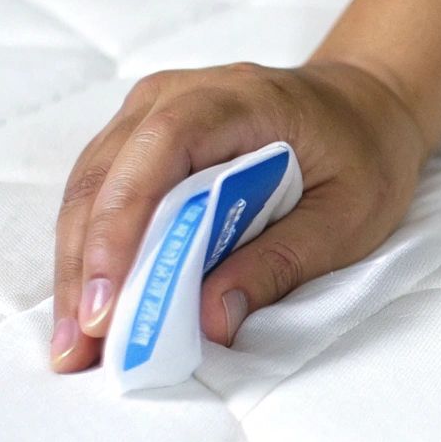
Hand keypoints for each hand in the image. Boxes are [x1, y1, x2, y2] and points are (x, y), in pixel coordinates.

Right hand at [49, 60, 427, 371]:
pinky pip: (102, 191)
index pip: (160, 148)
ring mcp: (152, 111)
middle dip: (87, 266)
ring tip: (75, 343)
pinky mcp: (143, 138)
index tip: (107, 300)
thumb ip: (282, 263)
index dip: (122, 224)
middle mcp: (180, 94)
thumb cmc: (365, 153)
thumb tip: (212, 320)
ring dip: (78, 267)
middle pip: (108, 175)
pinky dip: (93, 250)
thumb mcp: (350, 215)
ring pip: (91, 187)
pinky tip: (90, 306)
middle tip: (80, 347)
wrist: (365, 104)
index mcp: (239, 99)